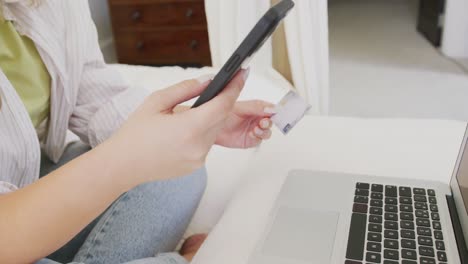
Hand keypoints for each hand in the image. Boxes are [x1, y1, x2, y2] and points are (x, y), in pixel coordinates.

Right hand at [100, 70, 247, 187]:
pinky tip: (185, 130)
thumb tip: (209, 81)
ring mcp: (199, 159)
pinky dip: (202, 132)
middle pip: (221, 117)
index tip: (241, 75)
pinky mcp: (196, 166)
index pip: (223, 105)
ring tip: (190, 113)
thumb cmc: (134, 133)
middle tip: (217, 88)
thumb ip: (186, 88)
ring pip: (215, 130)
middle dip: (221, 102)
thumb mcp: (157, 101)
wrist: (123, 164)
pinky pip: (207, 143)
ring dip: (210, 118)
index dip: (234, 87)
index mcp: (189, 128)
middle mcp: (198, 146)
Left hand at [215, 101, 275, 147]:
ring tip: (257, 128)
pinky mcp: (249, 140)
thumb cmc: (221, 114)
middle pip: (270, 121)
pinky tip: (252, 134)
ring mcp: (253, 129)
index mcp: (254, 108)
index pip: (269, 108)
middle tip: (263, 122)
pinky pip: (258, 140)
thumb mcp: (239, 107)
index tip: (275, 112)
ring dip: (264, 130)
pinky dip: (257, 137)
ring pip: (266, 131)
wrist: (210, 127)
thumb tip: (270, 107)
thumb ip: (255, 107)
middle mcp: (255, 118)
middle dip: (269, 121)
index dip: (274, 110)